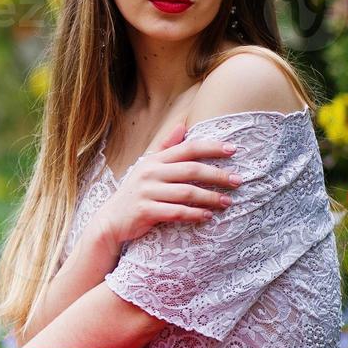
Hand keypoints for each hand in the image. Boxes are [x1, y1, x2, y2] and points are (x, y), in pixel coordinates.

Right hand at [92, 121, 242, 246]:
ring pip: (186, 192)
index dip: (212, 147)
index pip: (188, 148)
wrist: (110, 221)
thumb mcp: (146, 166)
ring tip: (227, 202)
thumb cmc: (134, 192)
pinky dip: (194, 214)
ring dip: (210, 197)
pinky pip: (176, 212)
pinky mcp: (145, 211)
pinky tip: (207, 216)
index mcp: (154, 160)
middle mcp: (150, 173)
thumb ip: (164, 147)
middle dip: (217, 175)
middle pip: (191, 170)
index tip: (233, 149)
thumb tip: (182, 125)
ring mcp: (147, 192)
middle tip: (237, 180)